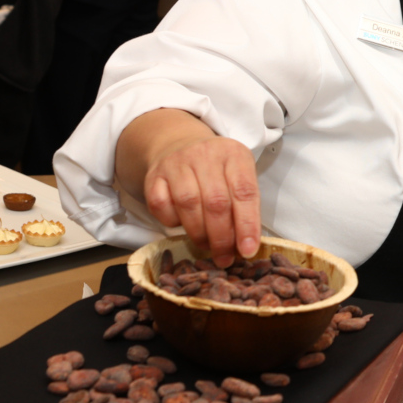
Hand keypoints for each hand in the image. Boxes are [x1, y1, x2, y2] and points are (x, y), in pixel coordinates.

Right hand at [143, 134, 261, 265]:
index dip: (247, 224)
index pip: (245, 192)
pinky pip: (161, 205)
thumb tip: (246, 247)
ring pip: (189, 204)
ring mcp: (177, 163)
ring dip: (199, 233)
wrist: (179, 145)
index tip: (247, 250)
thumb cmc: (216, 170)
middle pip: (216, 202)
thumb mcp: (238, 177)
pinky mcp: (155, 175)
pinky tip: (181, 224)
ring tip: (206, 245)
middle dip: (222, 237)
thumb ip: (245, 207)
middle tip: (224, 257)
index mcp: (234, 154)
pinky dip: (172, 222)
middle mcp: (206, 154)